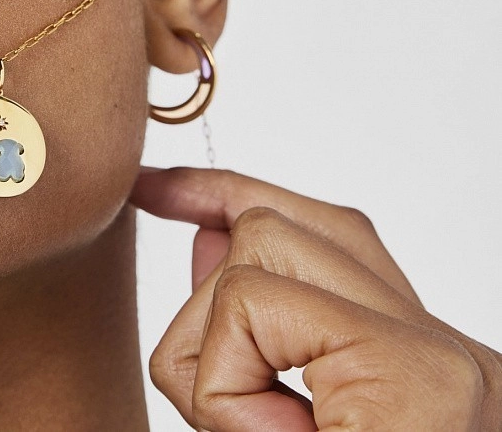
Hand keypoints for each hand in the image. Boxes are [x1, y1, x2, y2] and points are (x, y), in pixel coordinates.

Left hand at [129, 167, 501, 430]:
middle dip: (211, 308)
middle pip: (273, 231)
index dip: (226, 192)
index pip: (319, 224)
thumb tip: (196, 233)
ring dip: (216, 361)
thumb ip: (243, 317)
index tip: (156, 189)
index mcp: (415, 351)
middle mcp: (443, 344)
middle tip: (244, 411)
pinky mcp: (418, 376)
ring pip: (248, 264)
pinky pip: (250, 316)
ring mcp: (435, 355)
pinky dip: (226, 389)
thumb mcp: (262, 415)